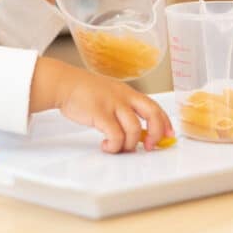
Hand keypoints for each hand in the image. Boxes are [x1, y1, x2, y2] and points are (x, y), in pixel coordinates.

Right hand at [30, 57, 174, 153]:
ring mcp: (112, 104)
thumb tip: (137, 132)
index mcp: (128, 92)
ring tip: (120, 149)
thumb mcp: (110, 94)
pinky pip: (115, 135)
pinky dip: (114, 146)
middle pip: (152, 114)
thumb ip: (123, 109)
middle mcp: (124, 96)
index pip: (155, 106)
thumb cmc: (84, 91)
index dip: (165, 122)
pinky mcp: (100, 114)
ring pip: (134, 129)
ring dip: (130, 145)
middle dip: (156, 133)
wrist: (64, 83)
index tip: (168, 135)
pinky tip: (106, 146)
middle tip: (150, 146)